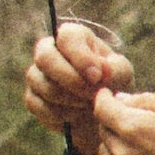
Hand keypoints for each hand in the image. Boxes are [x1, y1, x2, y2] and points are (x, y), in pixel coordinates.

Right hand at [25, 20, 134, 154]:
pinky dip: (59, 115)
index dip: (80, 58)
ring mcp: (37, 74)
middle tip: (92, 96)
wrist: (103, 115)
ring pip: (42, 84)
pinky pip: (37, 105)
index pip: (66, 37)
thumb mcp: (122, 74)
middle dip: (71, 80)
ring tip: (88, 107)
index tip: (97, 78)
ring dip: (69, 101)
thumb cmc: (113, 85)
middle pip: (45, 58)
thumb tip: (97, 71)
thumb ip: (114, 69)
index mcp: (74, 37)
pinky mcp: (32, 97)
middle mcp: (50, 51)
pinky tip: (76, 117)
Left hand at [89, 91, 154, 154]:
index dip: (103, 98)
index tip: (109, 96)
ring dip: (116, 142)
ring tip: (142, 142)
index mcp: (133, 127)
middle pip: (103, 129)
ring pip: (106, 150)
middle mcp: (124, 153)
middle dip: (113, 120)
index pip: (101, 108)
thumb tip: (119, 99)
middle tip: (135, 119)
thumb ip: (144, 100)